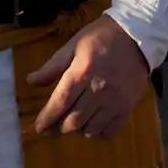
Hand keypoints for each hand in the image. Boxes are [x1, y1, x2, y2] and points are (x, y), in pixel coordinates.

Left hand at [27, 14, 149, 139]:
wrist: (137, 35)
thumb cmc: (101, 37)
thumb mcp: (74, 44)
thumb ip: (53, 66)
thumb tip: (31, 81)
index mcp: (83, 71)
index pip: (61, 101)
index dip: (47, 117)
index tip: (39, 127)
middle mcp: (99, 90)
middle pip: (74, 120)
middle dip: (59, 127)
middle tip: (51, 127)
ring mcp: (115, 101)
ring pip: (90, 129)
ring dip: (77, 130)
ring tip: (71, 123)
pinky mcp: (127, 107)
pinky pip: (108, 131)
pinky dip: (96, 132)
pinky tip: (91, 124)